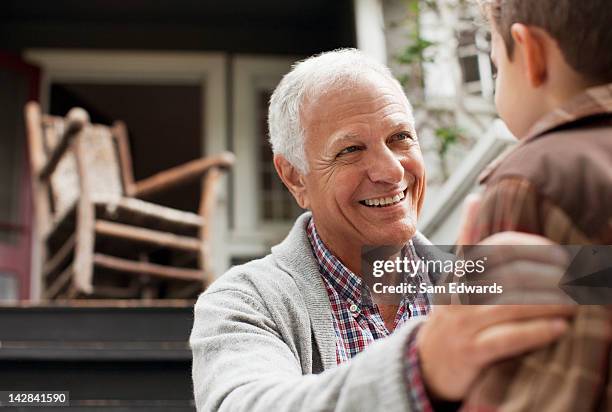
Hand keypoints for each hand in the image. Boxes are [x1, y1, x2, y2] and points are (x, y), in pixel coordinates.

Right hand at [416, 194, 575, 400]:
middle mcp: (459, 293)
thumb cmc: (452, 314)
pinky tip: (558, 328)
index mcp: (459, 271)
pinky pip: (507, 338)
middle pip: (510, 275)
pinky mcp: (471, 351)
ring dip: (550, 303)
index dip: (532, 246)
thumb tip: (473, 199)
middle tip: (577, 281)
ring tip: (574, 305)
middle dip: (549, 277)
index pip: (497, 247)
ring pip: (511, 305)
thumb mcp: (454, 276)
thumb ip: (467, 243)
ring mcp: (463, 322)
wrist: (427, 362)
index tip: (560, 253)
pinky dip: (536, 331)